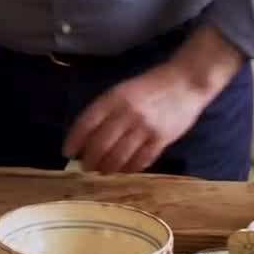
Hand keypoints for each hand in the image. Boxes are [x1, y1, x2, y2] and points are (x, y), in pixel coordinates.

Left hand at [63, 26, 244, 173]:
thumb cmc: (150, 86)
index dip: (74, 140)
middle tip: (86, 167)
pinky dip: (130, 169)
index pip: (87, 122)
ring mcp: (145, 128)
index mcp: (114, 98)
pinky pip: (141, 160)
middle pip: (101, 144)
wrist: (185, 82)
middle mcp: (127, 113)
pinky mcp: (161, 139)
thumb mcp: (123, 90)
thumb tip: (87, 135)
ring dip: (107, 168)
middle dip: (90, 159)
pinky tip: (125, 170)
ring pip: (119, 156)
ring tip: (103, 171)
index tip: (67, 152)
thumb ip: (106, 110)